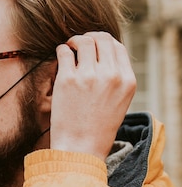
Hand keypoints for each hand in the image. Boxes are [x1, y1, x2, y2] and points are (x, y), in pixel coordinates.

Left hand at [49, 32, 136, 160]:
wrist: (81, 149)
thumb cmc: (97, 129)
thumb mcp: (119, 102)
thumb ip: (116, 79)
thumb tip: (103, 55)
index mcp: (127, 81)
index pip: (118, 47)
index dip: (105, 42)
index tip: (95, 46)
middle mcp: (111, 75)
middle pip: (101, 39)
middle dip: (89, 37)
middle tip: (79, 44)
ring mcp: (89, 76)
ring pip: (83, 41)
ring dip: (74, 41)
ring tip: (69, 48)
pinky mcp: (67, 79)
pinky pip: (64, 51)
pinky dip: (61, 49)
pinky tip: (60, 56)